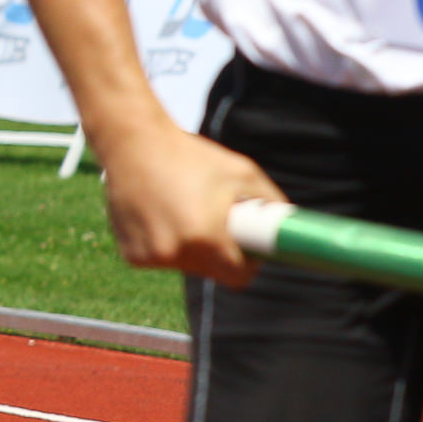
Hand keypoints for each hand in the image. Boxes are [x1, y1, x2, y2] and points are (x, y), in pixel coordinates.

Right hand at [98, 120, 284, 284]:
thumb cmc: (191, 156)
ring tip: (182, 212)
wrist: (133, 144)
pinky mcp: (131, 255)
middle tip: (213, 223)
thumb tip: (291, 226)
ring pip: (185, 265)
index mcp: (204, 237)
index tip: (247, 248)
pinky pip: (161, 259)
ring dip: (190, 248)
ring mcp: (149, 256)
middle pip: (211, 271)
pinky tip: (158, 215)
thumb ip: (270, 203)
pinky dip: (164, 243)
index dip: (247, 264)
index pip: (238, 277)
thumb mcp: (242, 172)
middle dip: (218, 253)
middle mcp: (174, 252)